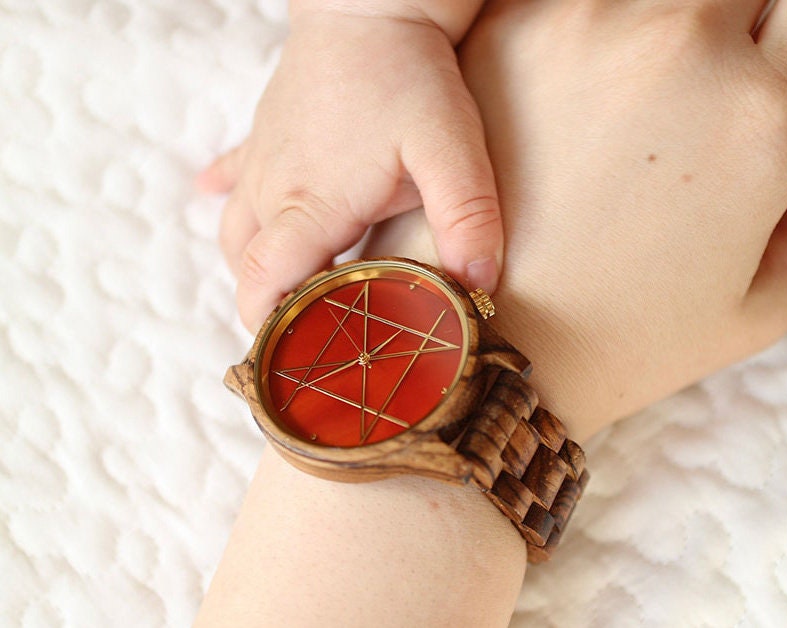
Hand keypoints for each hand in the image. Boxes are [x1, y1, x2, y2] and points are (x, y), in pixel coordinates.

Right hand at [199, 5, 501, 331]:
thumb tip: (478, 288)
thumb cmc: (408, 73)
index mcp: (313, 205)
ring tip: (281, 288)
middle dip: (268, 305)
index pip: (267, 285)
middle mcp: (275, 188)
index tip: (287, 363)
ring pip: (235, 230)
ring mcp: (263, 160)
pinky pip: (231, 174)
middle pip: (248, 268)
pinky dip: (225, 196)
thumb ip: (467, 219)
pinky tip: (209, 198)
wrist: (370, 3)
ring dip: (253, 264)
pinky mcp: (265, 134)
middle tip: (302, 334)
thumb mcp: (450, 149)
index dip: (270, 330)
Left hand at [365, 0, 786, 439]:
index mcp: (764, 115)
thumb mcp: (762, 303)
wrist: (479, 340)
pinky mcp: (509, 30)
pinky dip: (598, 25)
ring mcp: (586, 26)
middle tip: (708, 77)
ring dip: (668, 19)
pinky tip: (586, 86)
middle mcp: (682, 48)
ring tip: (638, 92)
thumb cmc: (619, 339)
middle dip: (743, 19)